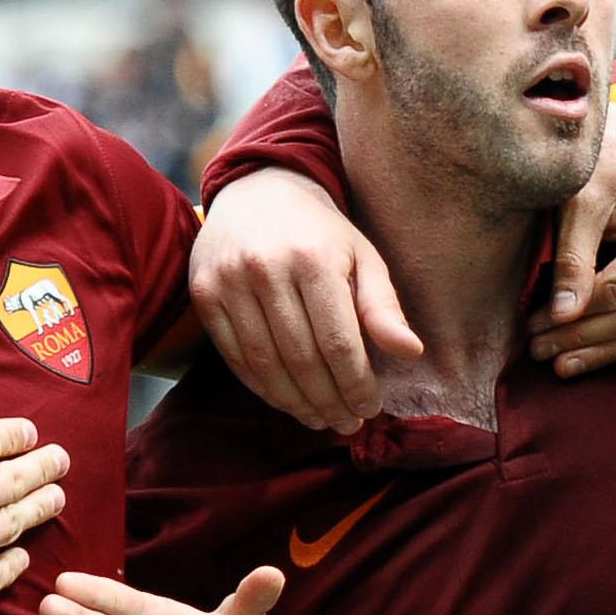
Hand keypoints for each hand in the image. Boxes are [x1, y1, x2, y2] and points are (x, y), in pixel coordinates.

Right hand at [191, 169, 420, 435]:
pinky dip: (263, 387)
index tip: (371, 408)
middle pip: (302, 359)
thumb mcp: (363, 257)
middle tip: (348, 423)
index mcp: (313, 258)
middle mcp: (265, 268)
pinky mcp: (203, 293)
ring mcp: (228, 281)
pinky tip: (288, 400)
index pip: (338, 343)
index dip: (356, 385)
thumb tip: (411, 352)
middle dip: (330, 401)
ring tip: (321, 418)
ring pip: (266, 364)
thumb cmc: (321, 233)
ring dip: (296, 403)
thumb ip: (384, 307)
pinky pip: (235, 357)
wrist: (257, 191)